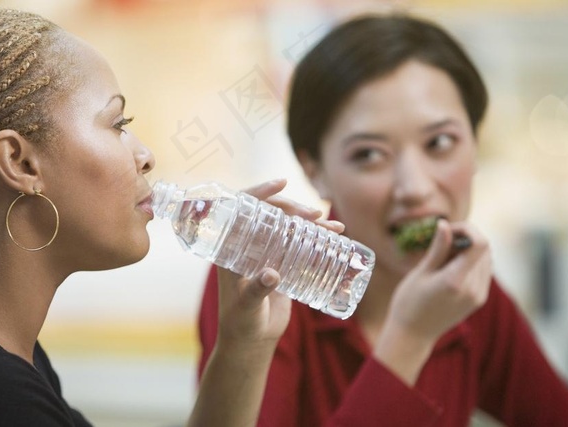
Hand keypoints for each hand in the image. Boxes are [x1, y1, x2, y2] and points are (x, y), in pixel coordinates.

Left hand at [215, 178, 343, 348]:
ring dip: (312, 221)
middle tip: (316, 214)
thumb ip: (255, 290)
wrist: (252, 341)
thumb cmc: (240, 323)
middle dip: (295, 208)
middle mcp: (249, 244)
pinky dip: (318, 236)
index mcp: (232, 246)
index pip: (243, 209)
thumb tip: (272, 274)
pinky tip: (335, 234)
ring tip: (336, 225)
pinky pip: (300, 243)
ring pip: (289, 227)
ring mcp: (267, 253)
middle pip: (272, 214)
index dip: (260, 192)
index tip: (281, 182)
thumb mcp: (246, 306)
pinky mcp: (283, 264)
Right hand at [374, 219, 491, 383]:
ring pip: (486, 259)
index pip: (479, 244)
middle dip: (466, 237)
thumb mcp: (420, 272)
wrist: (413, 334)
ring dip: (470, 249)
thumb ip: (438, 248)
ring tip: (445, 255)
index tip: (449, 228)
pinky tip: (451, 266)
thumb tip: (445, 224)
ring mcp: (478, 296)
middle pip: (484, 249)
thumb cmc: (409, 302)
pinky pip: (483, 271)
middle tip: (443, 239)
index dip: (468, 229)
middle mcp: (473, 289)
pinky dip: (471, 262)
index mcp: (455, 281)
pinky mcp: (478, 300)